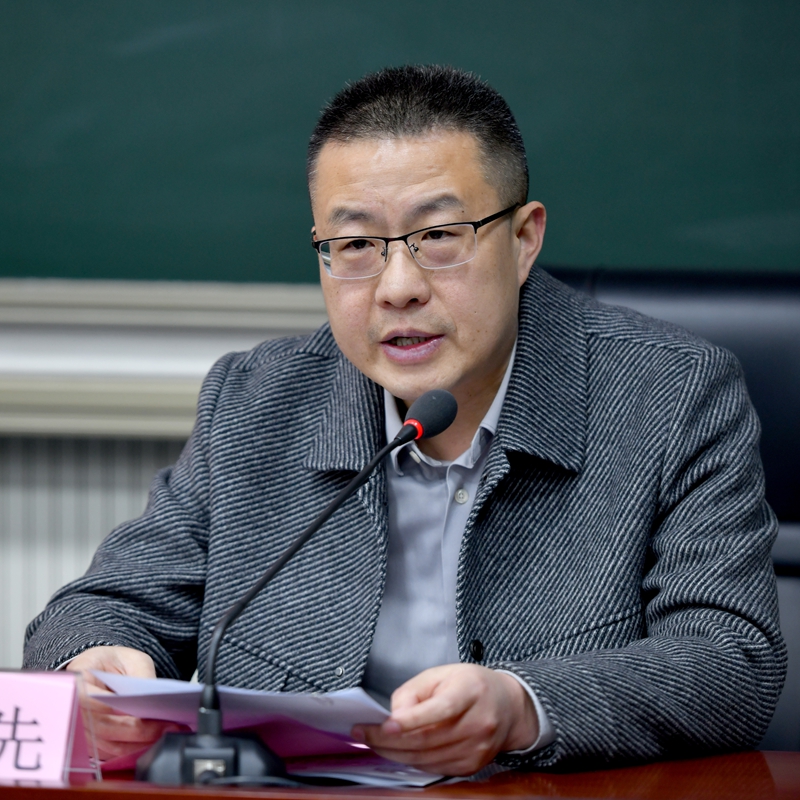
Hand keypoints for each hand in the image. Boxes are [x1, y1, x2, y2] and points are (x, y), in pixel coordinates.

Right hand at [67, 646, 184, 761]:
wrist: (104, 670)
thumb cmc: (116, 662)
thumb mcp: (133, 660)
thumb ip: (140, 677)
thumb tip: (150, 700)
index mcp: (79, 677)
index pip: (85, 697)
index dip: (105, 706)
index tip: (130, 709)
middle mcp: (73, 705)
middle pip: (99, 725)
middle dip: (134, 728)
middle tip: (163, 726)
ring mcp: (79, 726)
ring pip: (105, 743)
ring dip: (135, 742)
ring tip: (163, 733)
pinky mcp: (89, 742)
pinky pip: (108, 751)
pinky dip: (130, 749)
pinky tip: (151, 741)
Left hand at [352, 664, 538, 775]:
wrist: (508, 707)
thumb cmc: (470, 685)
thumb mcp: (440, 674)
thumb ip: (413, 692)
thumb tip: (393, 717)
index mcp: (470, 691)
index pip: (440, 709)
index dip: (410, 720)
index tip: (384, 725)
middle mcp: (478, 722)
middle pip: (428, 739)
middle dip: (389, 740)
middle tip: (364, 734)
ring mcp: (476, 748)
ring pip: (427, 758)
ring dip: (395, 753)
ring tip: (374, 742)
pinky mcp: (472, 765)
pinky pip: (434, 768)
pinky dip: (412, 762)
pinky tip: (398, 752)